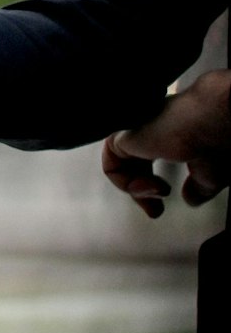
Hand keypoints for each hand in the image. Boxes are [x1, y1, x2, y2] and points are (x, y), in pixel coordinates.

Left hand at [103, 69, 230, 217]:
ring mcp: (136, 131)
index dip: (152, 186)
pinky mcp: (124, 135)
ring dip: (135, 190)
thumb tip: (191, 198)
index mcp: (173, 133)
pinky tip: (147, 187)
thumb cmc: (220, 140)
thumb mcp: (212, 172)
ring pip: (121, 165)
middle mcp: (152, 128)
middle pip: (132, 164)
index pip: (149, 159)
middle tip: (155, 210)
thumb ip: (199, 186)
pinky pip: (112, 165)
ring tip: (157, 193)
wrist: (214, 121)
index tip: (161, 207)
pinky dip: (125, 183)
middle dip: (140, 193)